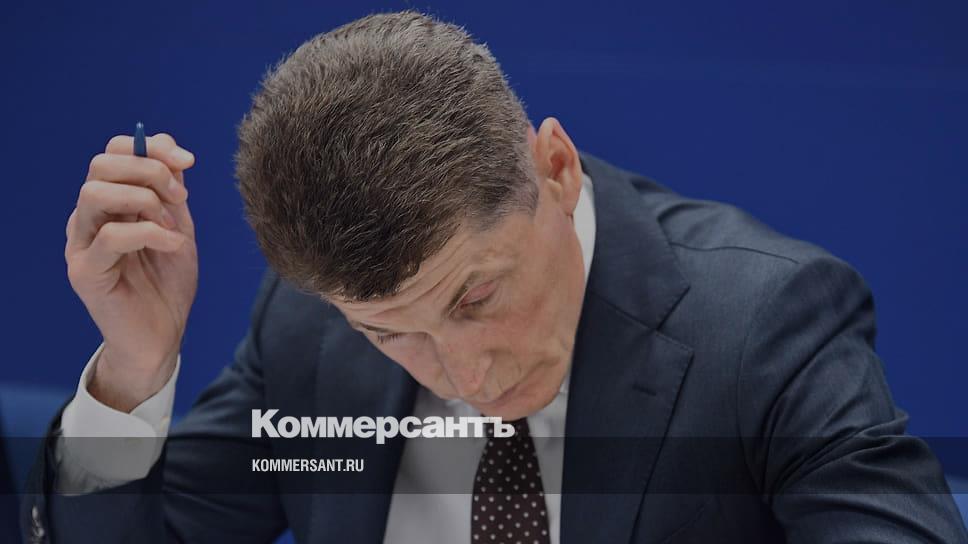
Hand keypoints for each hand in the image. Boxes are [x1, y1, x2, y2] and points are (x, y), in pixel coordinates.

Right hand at [66, 133, 197, 410]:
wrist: (163, 335)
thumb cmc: (168, 283)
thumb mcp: (177, 228)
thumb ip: (171, 193)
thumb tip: (172, 153)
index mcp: (108, 204)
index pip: (113, 153)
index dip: (150, 147)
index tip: (188, 161)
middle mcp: (88, 219)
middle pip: (100, 166)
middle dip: (148, 170)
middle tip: (181, 197)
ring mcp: (81, 245)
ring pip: (95, 194)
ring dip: (143, 199)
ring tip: (172, 224)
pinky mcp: (85, 272)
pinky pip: (111, 237)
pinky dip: (149, 233)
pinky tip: (172, 246)